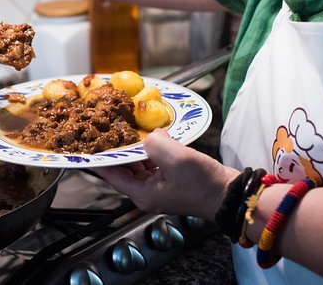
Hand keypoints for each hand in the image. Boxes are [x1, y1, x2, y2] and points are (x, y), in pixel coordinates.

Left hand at [93, 129, 238, 219]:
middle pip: (124, 168)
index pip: (111, 174)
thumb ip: (156, 144)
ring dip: (135, 147)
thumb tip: (150, 135)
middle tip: (110, 128)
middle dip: (118, 149)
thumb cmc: (205, 184)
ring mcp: (159, 186)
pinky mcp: (171, 178)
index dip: (100, 158)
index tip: (91, 142)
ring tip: (129, 128)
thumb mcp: (177, 159)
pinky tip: (153, 135)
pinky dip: (151, 149)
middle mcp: (147, 192)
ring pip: (139, 163)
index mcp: (142, 193)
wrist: (232, 194)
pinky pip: (153, 162)